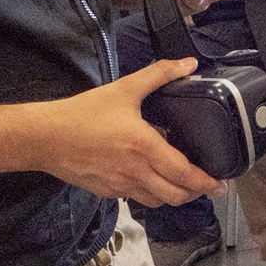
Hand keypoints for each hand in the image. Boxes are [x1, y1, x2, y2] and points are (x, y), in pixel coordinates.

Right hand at [35, 59, 226, 206]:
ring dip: (174, 196)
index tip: (221, 184)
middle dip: (196, 194)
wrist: (45, 137)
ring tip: (183, 185)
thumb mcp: (124, 89)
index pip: (184, 174)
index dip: (206, 183)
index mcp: (145, 148)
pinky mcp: (107, 191)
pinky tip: (153, 182)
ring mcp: (121, 185)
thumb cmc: (82, 114)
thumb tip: (187, 64)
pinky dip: (151, 195)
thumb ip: (159, 74)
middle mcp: (136, 172)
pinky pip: (137, 199)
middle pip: (176, 196)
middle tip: (207, 186)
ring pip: (157, 202)